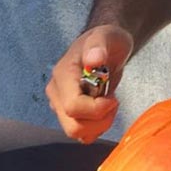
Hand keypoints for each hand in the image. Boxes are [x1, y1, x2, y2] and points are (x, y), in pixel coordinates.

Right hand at [46, 25, 132, 142]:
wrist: (105, 46)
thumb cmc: (106, 40)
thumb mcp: (107, 36)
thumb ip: (99, 45)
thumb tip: (94, 59)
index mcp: (62, 76)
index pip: (73, 107)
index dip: (97, 109)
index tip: (113, 97)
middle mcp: (56, 93)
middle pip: (73, 126)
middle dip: (99, 121)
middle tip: (113, 102)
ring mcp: (60, 105)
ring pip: (77, 133)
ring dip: (99, 125)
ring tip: (110, 103)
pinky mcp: (69, 114)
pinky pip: (82, 134)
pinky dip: (97, 128)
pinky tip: (105, 110)